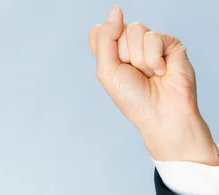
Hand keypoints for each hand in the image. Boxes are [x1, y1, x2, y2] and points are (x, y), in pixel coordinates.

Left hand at [89, 5, 218, 164]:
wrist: (160, 112)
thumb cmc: (133, 98)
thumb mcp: (107, 71)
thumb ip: (105, 39)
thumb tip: (115, 10)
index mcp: (111, 52)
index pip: (99, 31)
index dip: (105, 44)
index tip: (113, 63)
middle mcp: (129, 45)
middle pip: (117, 29)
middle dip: (123, 56)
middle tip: (134, 74)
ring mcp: (149, 42)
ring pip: (135, 30)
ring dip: (139, 59)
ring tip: (148, 74)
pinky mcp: (169, 42)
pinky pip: (153, 37)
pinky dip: (154, 59)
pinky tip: (161, 72)